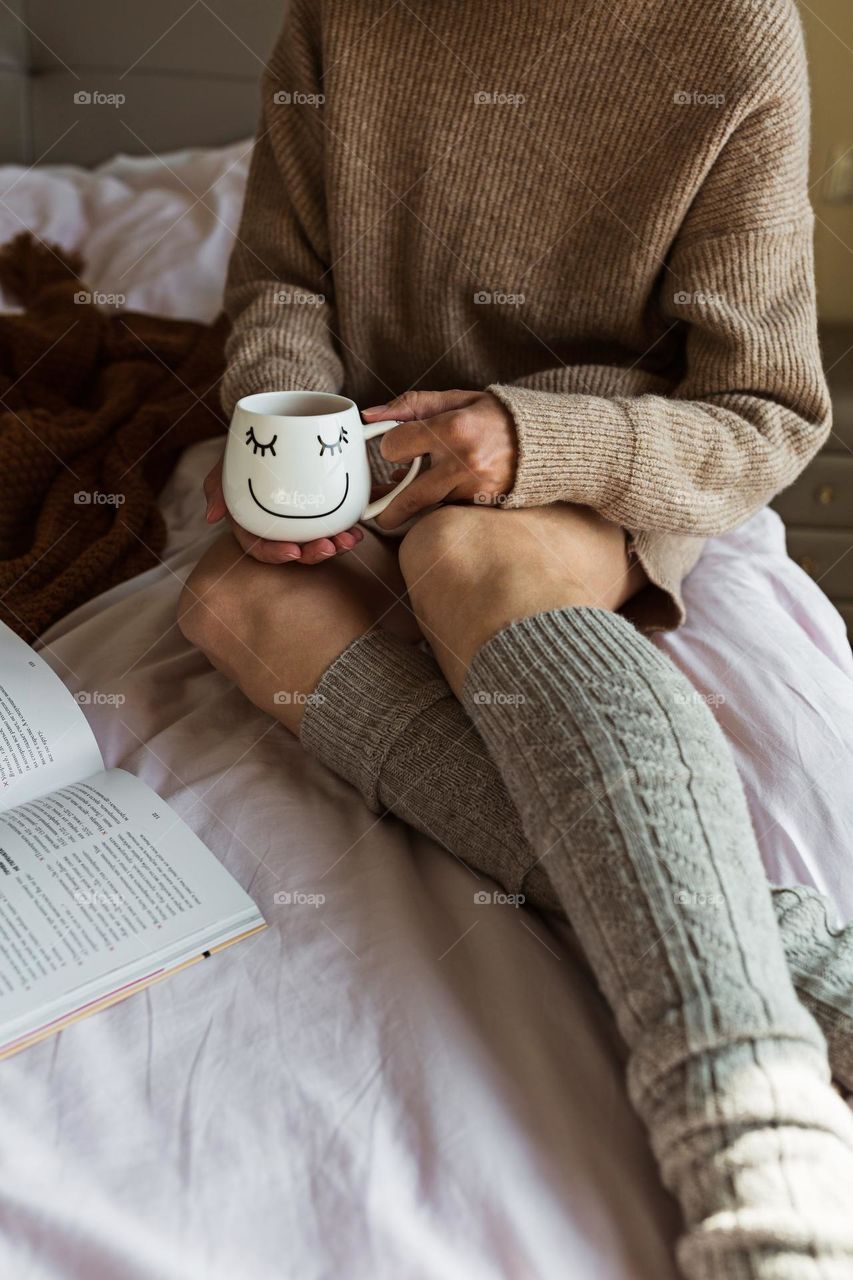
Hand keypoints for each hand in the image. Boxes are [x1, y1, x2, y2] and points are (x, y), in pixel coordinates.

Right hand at [203, 453, 363, 564]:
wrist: (280, 417)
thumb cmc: (250, 444)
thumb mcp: (229, 459)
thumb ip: (218, 484)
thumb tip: (213, 515)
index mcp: (253, 522)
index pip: (260, 546)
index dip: (275, 555)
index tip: (294, 552)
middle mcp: (279, 525)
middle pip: (295, 550)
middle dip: (313, 554)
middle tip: (330, 546)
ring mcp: (302, 518)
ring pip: (319, 541)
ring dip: (337, 545)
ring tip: (351, 539)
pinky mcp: (324, 506)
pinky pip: (337, 523)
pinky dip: (348, 528)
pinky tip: (359, 528)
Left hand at [361, 390, 516, 528]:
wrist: (547, 442)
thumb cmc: (496, 416)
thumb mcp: (456, 399)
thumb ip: (411, 405)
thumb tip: (369, 415)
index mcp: (453, 429)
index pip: (395, 446)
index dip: (390, 447)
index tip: (395, 448)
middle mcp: (462, 464)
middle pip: (408, 498)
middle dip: (385, 509)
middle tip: (373, 512)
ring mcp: (474, 490)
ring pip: (429, 507)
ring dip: (414, 503)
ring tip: (403, 496)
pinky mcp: (483, 507)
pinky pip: (449, 510)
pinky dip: (440, 504)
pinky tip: (441, 491)